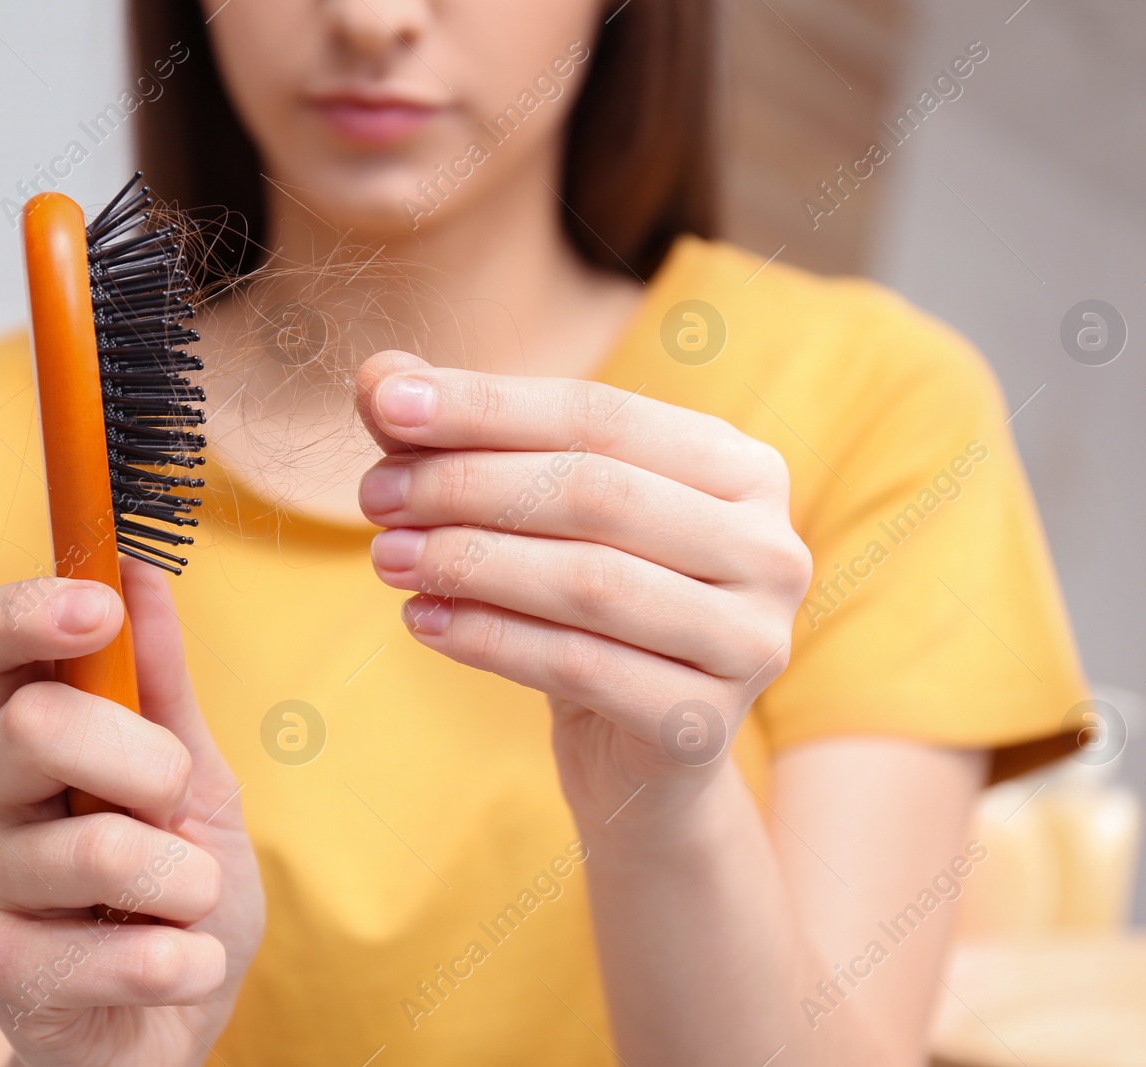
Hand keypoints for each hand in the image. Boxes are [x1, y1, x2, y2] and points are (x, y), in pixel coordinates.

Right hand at [0, 560, 263, 1066]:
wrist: (171, 1014)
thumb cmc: (175, 888)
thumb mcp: (195, 776)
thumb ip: (162, 683)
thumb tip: (139, 568)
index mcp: (20, 735)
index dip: (25, 610)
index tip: (101, 606)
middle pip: (37, 725)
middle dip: (151, 765)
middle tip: (177, 808)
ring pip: (104, 847)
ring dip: (189, 880)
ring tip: (181, 903)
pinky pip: (130, 950)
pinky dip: (186, 958)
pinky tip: (172, 964)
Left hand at [355, 352, 811, 832]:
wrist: (640, 754)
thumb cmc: (590, 605)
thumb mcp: (542, 513)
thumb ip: (471, 437)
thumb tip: (378, 376)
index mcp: (743, 469)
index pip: (602, 414)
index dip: (488, 404)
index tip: (385, 404)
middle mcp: (769, 548)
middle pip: (598, 493)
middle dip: (470, 485)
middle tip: (376, 496)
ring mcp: (751, 642)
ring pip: (590, 582)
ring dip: (471, 561)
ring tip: (387, 556)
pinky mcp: (704, 725)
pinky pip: (580, 667)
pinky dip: (488, 638)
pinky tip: (421, 620)